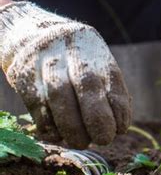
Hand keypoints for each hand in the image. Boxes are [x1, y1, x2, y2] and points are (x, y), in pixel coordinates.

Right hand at [0, 1, 130, 147]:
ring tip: (81, 142)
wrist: (30, 32)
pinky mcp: (25, 76)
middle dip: (98, 119)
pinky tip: (60, 135)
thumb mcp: (96, 61)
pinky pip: (38, 107)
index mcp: (94, 47)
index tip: (121, 129)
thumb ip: (109, 89)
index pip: (112, 79)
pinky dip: (51, 127)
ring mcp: (45, 62)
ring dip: (73, 128)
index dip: (119, 109)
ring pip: (60, 97)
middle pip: (87, 84)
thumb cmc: (74, 57)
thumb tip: (121, 127)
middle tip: (104, 140)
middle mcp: (71, 50)